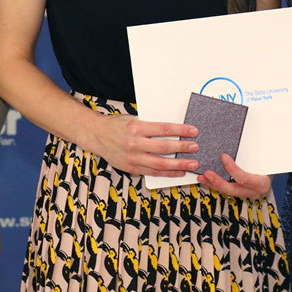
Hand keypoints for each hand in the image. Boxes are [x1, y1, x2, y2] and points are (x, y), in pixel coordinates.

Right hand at [83, 114, 199, 177]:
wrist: (96, 135)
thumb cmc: (116, 125)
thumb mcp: (133, 119)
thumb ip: (151, 126)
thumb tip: (175, 131)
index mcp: (136, 127)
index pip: (164, 129)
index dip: (181, 130)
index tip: (194, 131)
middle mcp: (134, 143)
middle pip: (164, 147)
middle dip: (183, 148)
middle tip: (195, 147)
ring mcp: (132, 158)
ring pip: (160, 163)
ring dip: (179, 164)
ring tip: (192, 163)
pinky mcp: (131, 168)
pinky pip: (153, 172)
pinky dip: (167, 173)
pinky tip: (179, 172)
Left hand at [196, 151, 272, 199]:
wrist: (272, 169)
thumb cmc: (269, 162)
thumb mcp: (264, 156)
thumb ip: (255, 150)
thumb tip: (247, 134)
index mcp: (262, 183)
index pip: (244, 179)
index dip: (233, 169)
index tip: (224, 157)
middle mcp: (254, 191)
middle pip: (233, 189)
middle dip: (218, 182)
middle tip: (207, 173)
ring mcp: (246, 193)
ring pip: (227, 191)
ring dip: (213, 184)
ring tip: (202, 177)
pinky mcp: (240, 191)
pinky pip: (226, 189)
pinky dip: (216, 184)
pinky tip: (207, 179)